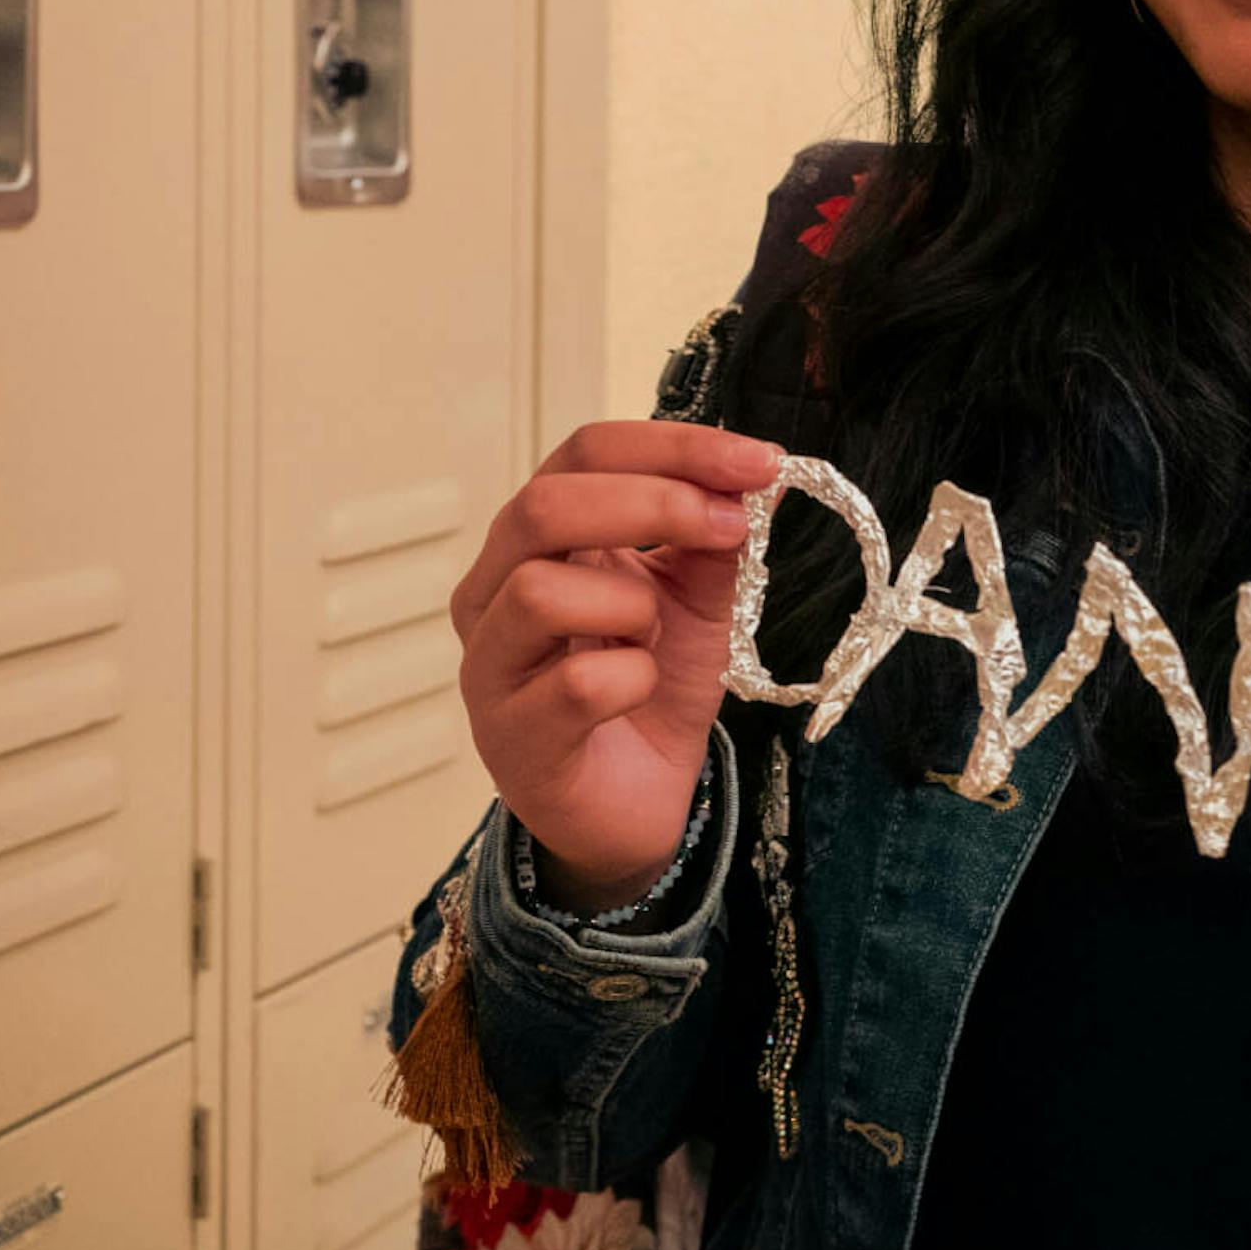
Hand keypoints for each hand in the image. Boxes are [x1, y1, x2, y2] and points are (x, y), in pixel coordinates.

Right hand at [451, 423, 782, 910]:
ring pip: (540, 590)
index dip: (674, 446)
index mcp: (537, 539)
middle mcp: (493, 589)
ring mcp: (489, 662)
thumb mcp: (699, 599)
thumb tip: (760, 476)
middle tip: (735, 526)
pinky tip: (638, 691)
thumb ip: (714, 538)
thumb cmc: (649, 688)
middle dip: (655, 502)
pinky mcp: (509, 734)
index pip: (584, 454)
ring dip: (631, 606)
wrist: (637, 803)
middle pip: (544, 505)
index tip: (760, 461)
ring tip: (653, 636)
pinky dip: (634, 678)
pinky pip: (579, 682)